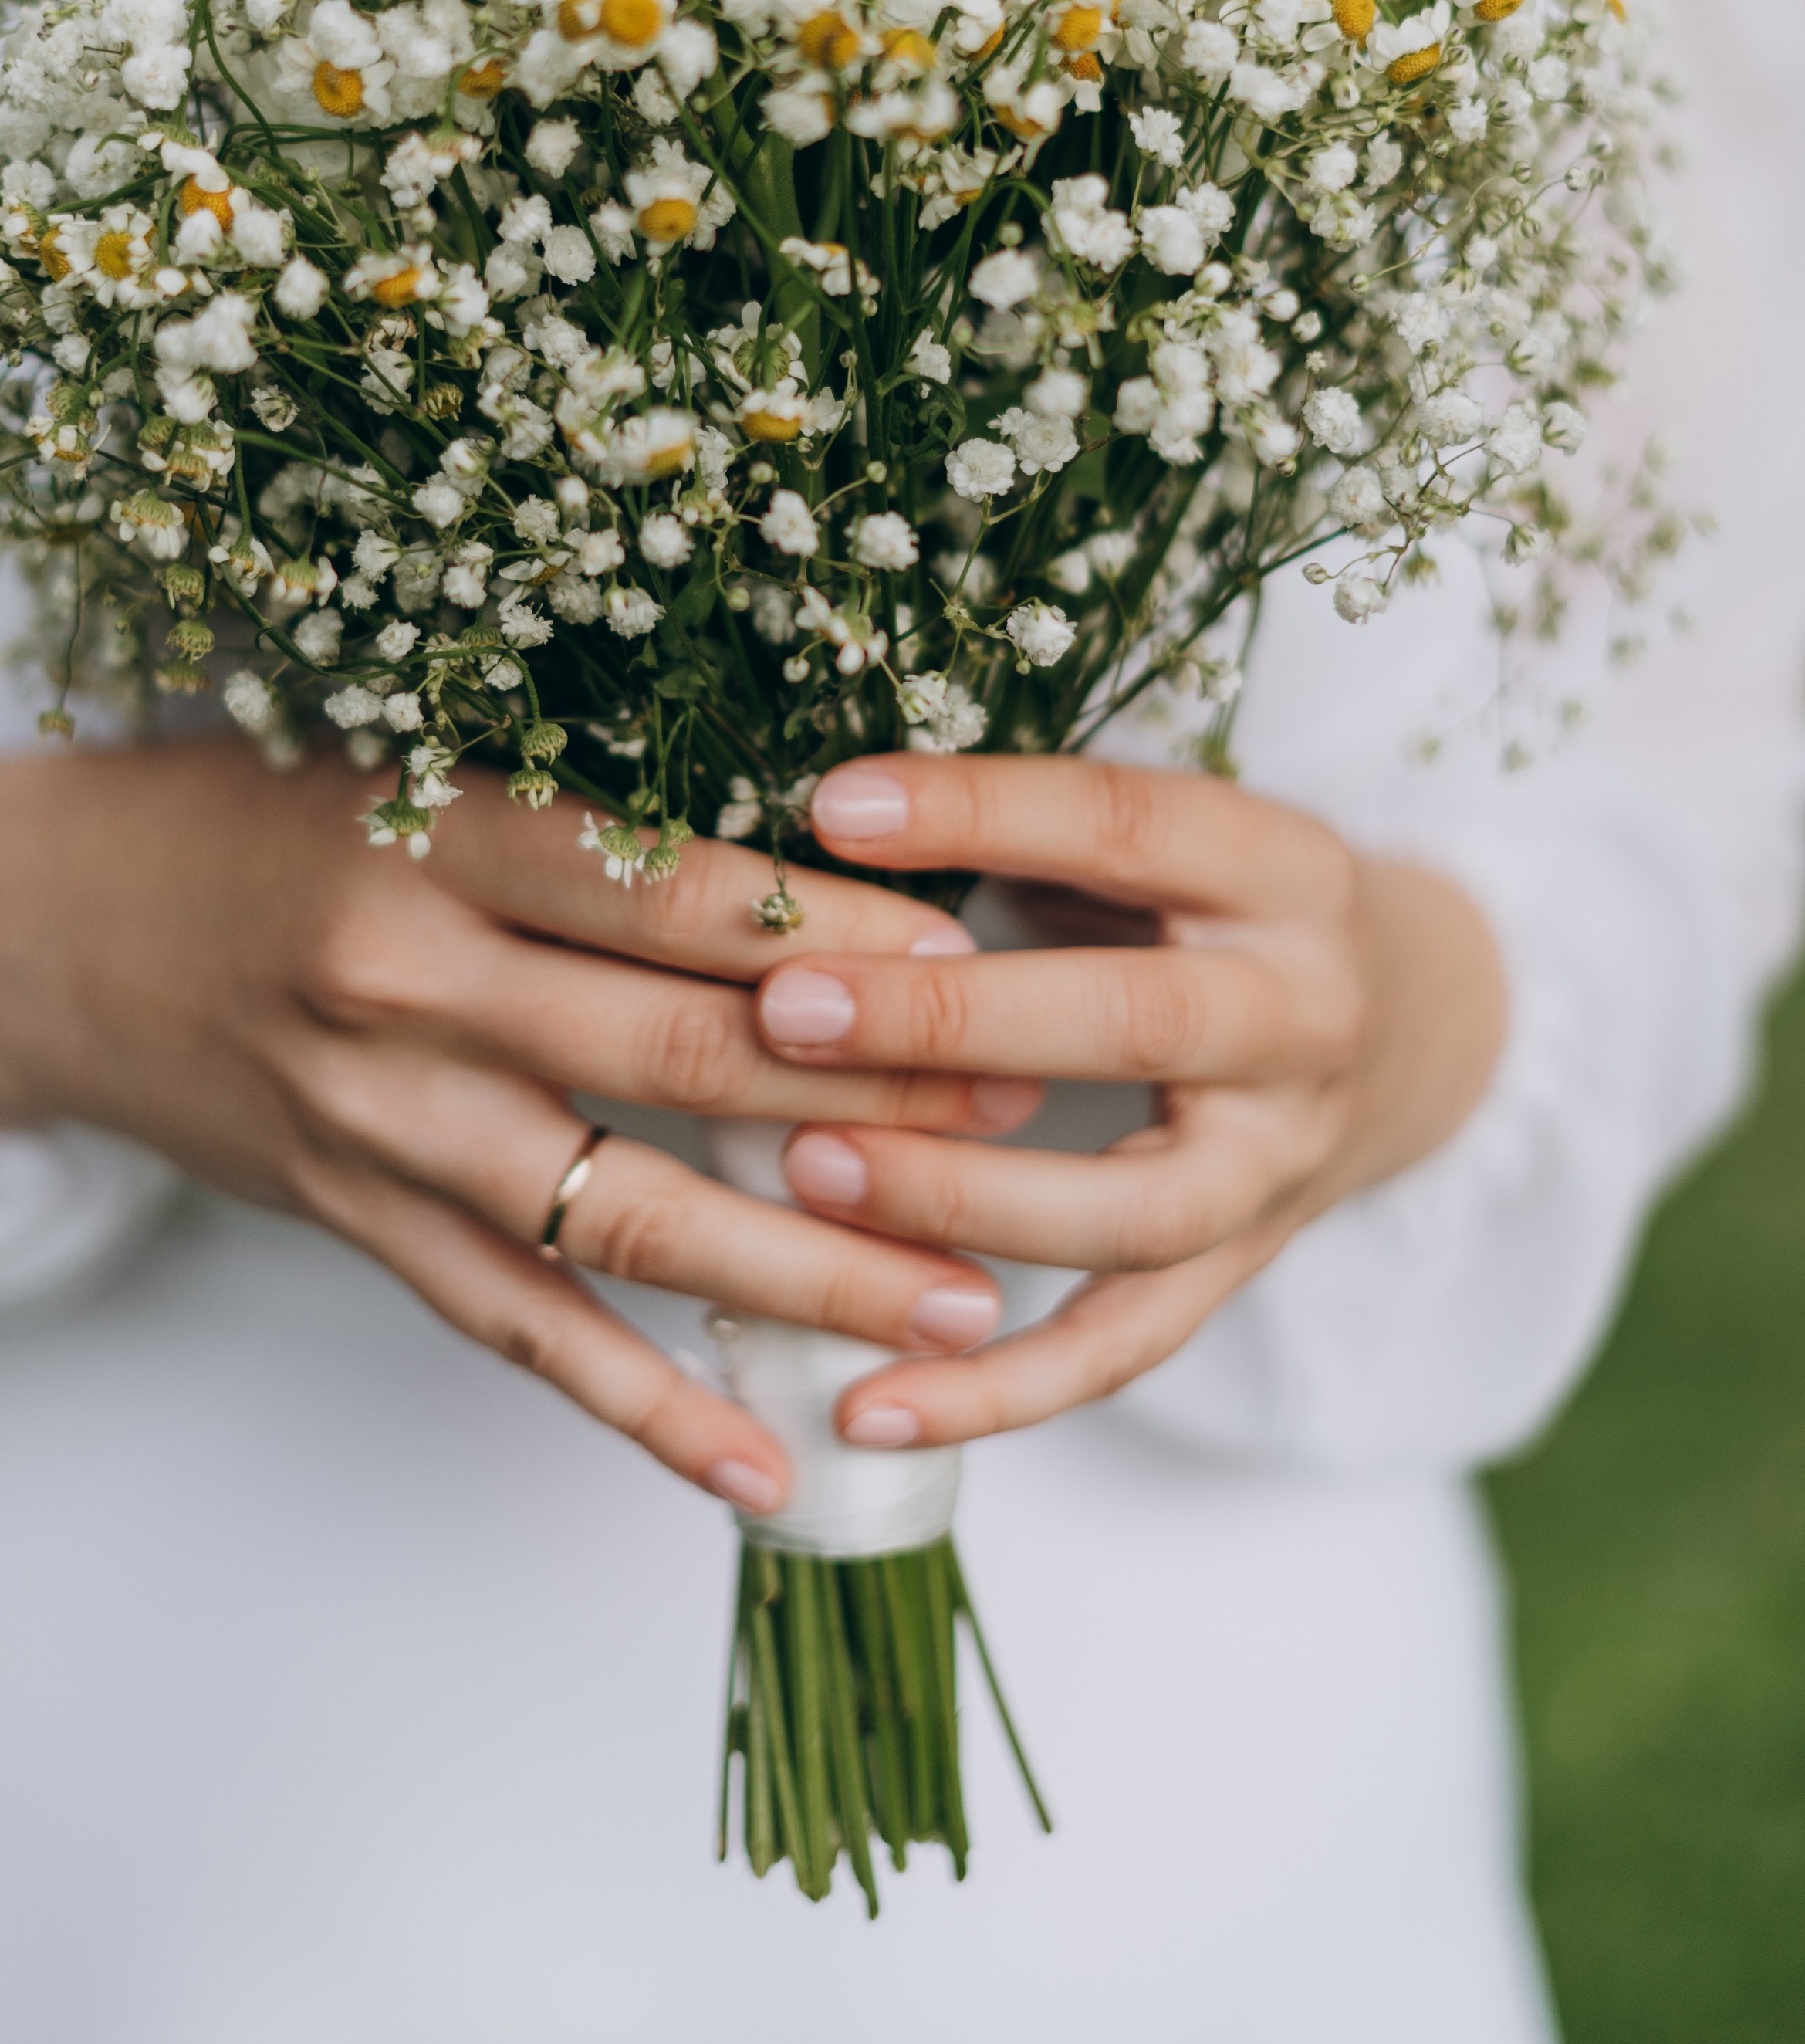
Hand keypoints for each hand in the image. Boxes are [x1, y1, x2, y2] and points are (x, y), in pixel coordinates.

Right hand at [0, 742, 1038, 1511]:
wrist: (52, 924)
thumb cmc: (264, 818)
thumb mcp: (415, 766)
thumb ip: (588, 825)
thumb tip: (816, 878)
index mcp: (443, 836)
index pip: (679, 891)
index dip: (839, 931)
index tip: (980, 958)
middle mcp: (412, 985)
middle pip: (681, 1058)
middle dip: (872, 1103)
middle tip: (1025, 1132)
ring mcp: (381, 1125)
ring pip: (629, 1222)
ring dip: (808, 1275)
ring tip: (962, 1311)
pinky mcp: (358, 1223)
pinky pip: (521, 1330)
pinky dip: (642, 1408)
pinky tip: (760, 1465)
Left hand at [749, 753, 1506, 1450]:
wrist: (1422, 1025)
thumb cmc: (1230, 903)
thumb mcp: (1179, 833)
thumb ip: (1043, 827)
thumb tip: (831, 813)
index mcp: (1285, 871)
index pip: (1131, 826)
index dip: (984, 813)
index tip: (835, 807)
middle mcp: (1303, 1018)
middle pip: (1136, 1022)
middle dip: (951, 1020)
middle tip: (790, 1008)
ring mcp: (1281, 1162)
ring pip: (1131, 1210)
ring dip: (961, 1199)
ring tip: (808, 1169)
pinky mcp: (1241, 1267)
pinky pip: (1121, 1351)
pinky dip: (991, 1394)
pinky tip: (860, 1406)